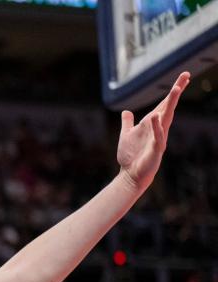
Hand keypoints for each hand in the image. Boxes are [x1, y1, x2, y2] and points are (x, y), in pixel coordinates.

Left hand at [117, 71, 189, 191]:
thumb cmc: (131, 156)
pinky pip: (158, 136)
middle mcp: (159, 129)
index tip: (184, 77)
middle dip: (177, 91)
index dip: (174, 91)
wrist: (131, 175)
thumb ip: (128, 123)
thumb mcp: (126, 135)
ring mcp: (159, 138)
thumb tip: (126, 111)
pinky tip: (156, 117)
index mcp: (152, 124)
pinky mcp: (156, 150)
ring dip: (171, 104)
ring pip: (167, 118)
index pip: (164, 104)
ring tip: (175, 89)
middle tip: (186, 75)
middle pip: (169, 107)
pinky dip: (157, 127)